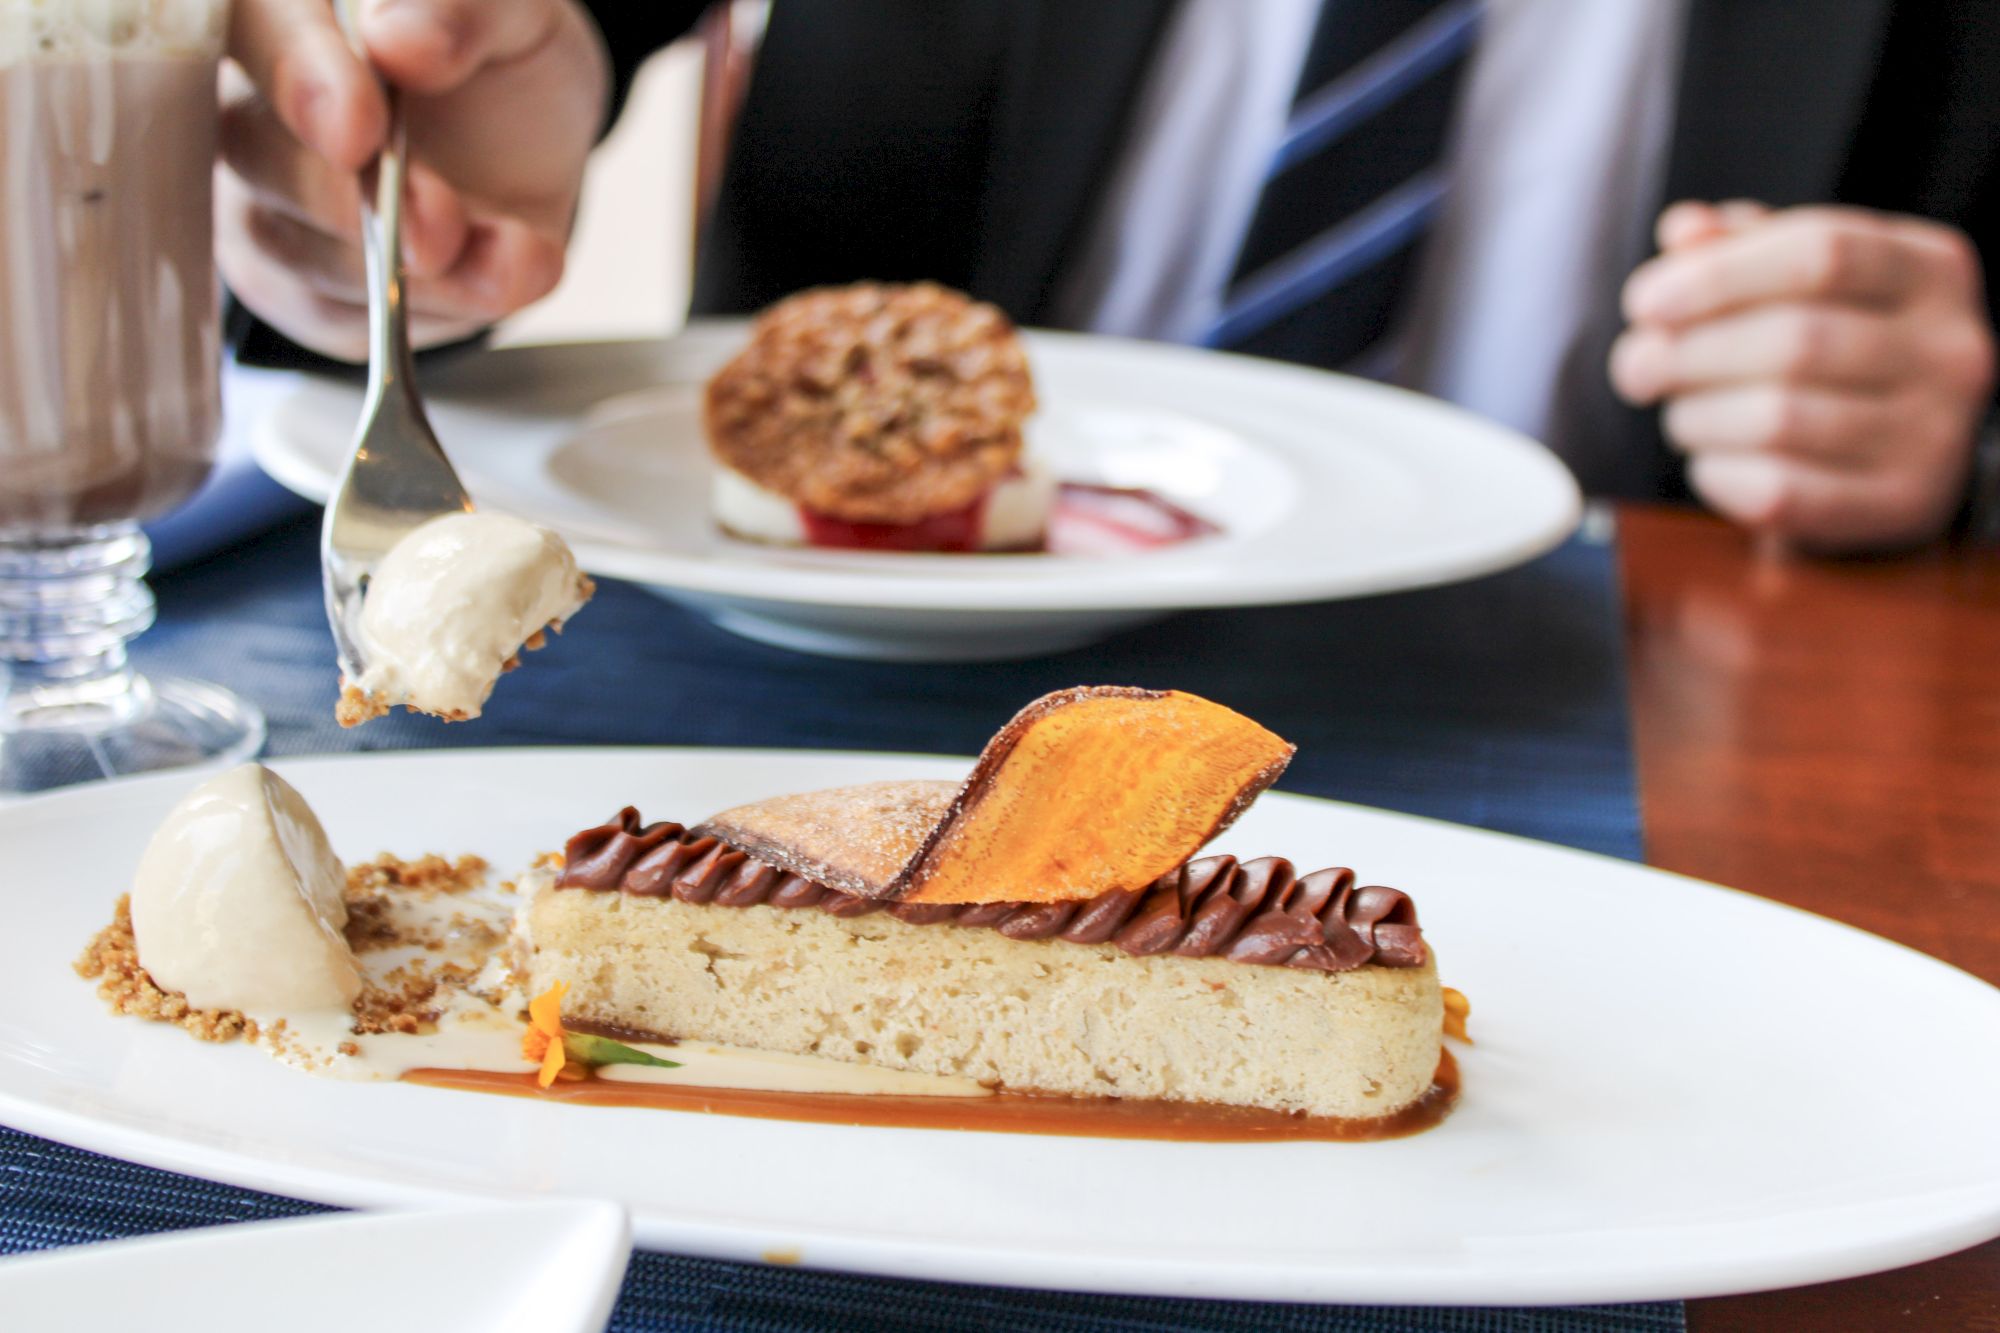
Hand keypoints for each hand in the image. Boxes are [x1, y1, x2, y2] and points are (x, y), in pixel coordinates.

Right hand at [219, 0, 608, 360]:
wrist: (529, 138)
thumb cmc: (491, 54)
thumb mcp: (510, 13)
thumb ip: (460, 10)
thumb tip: (403, 40)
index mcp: (285, 16)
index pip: (253, 29)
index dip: (297, 78)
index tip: (357, 127)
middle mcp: (252, 109)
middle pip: (256, 154)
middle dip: (347, 201)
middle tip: (437, 225)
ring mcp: (268, 205)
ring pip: (296, 252)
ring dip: (400, 273)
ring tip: (498, 257)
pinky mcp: (304, 289)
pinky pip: (342, 319)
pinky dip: (430, 312)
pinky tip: (499, 279)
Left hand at [1609, 201, 1995, 551]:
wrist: (1889, 459)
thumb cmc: (1830, 353)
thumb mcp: (1798, 284)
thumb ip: (1740, 248)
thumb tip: (1683, 231)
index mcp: (1931, 269)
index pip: (1821, 251)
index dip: (1717, 275)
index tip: (1644, 304)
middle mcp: (1951, 349)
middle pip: (1793, 339)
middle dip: (1688, 354)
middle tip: (1636, 368)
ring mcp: (1933, 434)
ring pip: (1778, 419)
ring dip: (1697, 416)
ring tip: (1680, 413)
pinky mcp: (1899, 506)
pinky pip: (1779, 492)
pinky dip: (1718, 474)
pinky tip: (1710, 460)